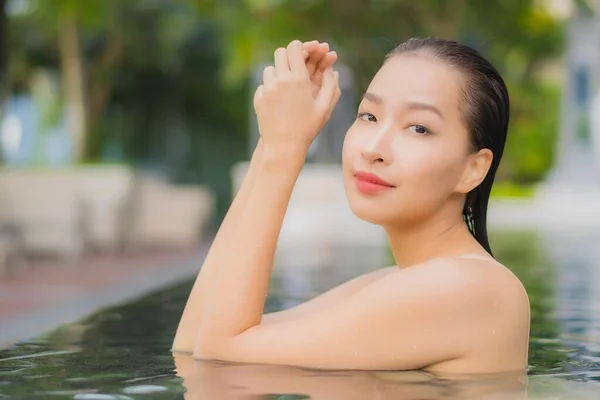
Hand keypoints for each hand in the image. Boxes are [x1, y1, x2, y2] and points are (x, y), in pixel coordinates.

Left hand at [254, 40, 340, 156]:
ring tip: (288, 85)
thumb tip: (332, 70)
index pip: (295, 48)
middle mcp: (281, 80)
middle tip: (296, 66)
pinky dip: (271, 87)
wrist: (284, 147)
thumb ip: (331, 86)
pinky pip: (264, 84)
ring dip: (279, 72)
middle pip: (281, 53)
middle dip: (289, 57)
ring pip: (270, 68)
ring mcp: (267, 89)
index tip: (306, 53)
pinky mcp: (258, 98)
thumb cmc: (308, 129)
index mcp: (299, 79)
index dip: (301, 48)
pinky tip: (279, 100)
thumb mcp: (324, 108)